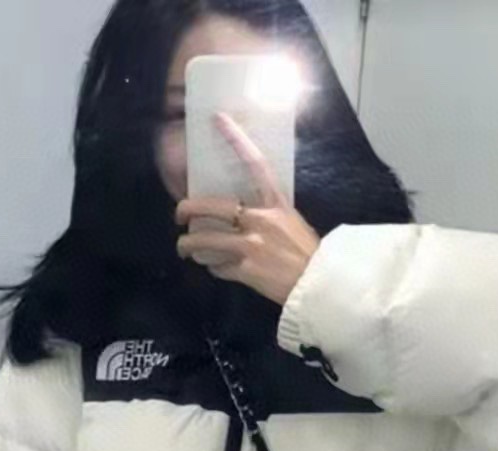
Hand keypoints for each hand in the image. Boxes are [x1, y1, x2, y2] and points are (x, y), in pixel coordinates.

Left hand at [176, 112, 320, 305]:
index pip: (255, 164)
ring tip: (184, 248)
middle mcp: (261, 220)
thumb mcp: (291, 222)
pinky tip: (214, 266)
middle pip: (211, 207)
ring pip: (205, 240)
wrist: (318, 284)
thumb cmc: (307, 253)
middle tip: (179, 214)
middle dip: (187, 209)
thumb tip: (242, 213)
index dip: (236, 139)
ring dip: (188, 245)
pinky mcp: (246, 270)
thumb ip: (267, 214)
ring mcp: (252, 245)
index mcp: (276, 203)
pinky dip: (213, 267)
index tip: (218, 119)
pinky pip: (218, 266)